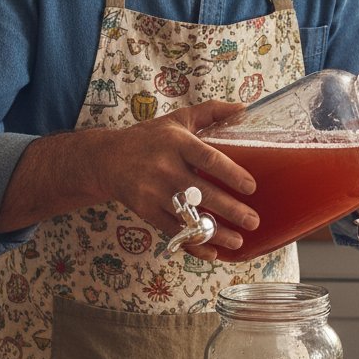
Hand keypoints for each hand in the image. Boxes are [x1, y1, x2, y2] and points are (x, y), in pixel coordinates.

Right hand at [85, 99, 259, 258]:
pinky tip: (213, 250)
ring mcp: (153, 191)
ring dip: (215, 232)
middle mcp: (165, 167)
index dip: (231, 173)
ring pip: (188, 216)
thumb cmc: (151, 137)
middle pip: (202, 193)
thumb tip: (245, 108)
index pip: (208, 158)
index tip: (251, 187)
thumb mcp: (179, 119)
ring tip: (239, 241)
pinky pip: (172, 231)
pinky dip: (193, 243)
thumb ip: (211, 112)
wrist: (105, 159)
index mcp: (177, 143)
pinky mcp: (145, 210)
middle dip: (230, 210)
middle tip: (253, 220)